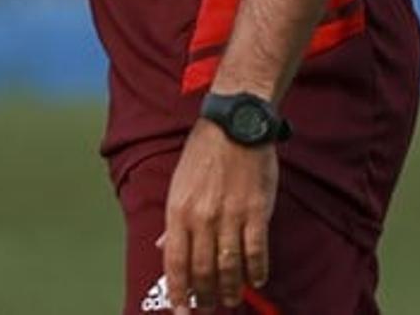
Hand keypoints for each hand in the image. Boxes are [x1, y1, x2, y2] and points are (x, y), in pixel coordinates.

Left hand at [162, 118, 276, 309]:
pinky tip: (257, 280)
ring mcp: (230, 215)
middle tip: (210, 308)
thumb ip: (174, 221)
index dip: (178, 293)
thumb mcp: (179, 184)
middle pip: (202, 271)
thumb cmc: (204, 153)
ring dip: (231, 289)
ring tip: (232, 300)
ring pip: (229, 266)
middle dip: (206, 296)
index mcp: (179, 212)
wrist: (235, 123)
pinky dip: (256, 270)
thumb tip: (163, 248)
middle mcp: (202, 218)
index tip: (181, 311)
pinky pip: (256, 250)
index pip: (175, 264)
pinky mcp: (256, 211)